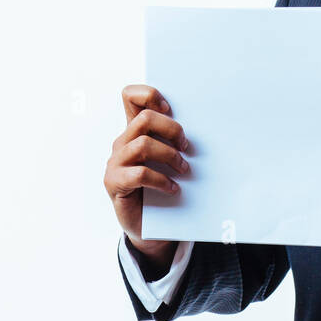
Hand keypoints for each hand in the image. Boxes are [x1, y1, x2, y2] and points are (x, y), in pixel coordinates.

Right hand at [103, 84, 189, 274]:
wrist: (150, 225)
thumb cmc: (162, 187)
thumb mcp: (169, 160)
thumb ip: (175, 141)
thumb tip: (205, 125)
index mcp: (133, 130)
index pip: (130, 96)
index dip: (149, 94)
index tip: (170, 108)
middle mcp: (122, 142)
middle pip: (144, 118)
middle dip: (172, 129)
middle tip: (186, 146)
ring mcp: (116, 162)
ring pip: (143, 144)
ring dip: (169, 155)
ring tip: (184, 169)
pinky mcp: (114, 183)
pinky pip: (140, 174)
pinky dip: (161, 180)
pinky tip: (174, 188)